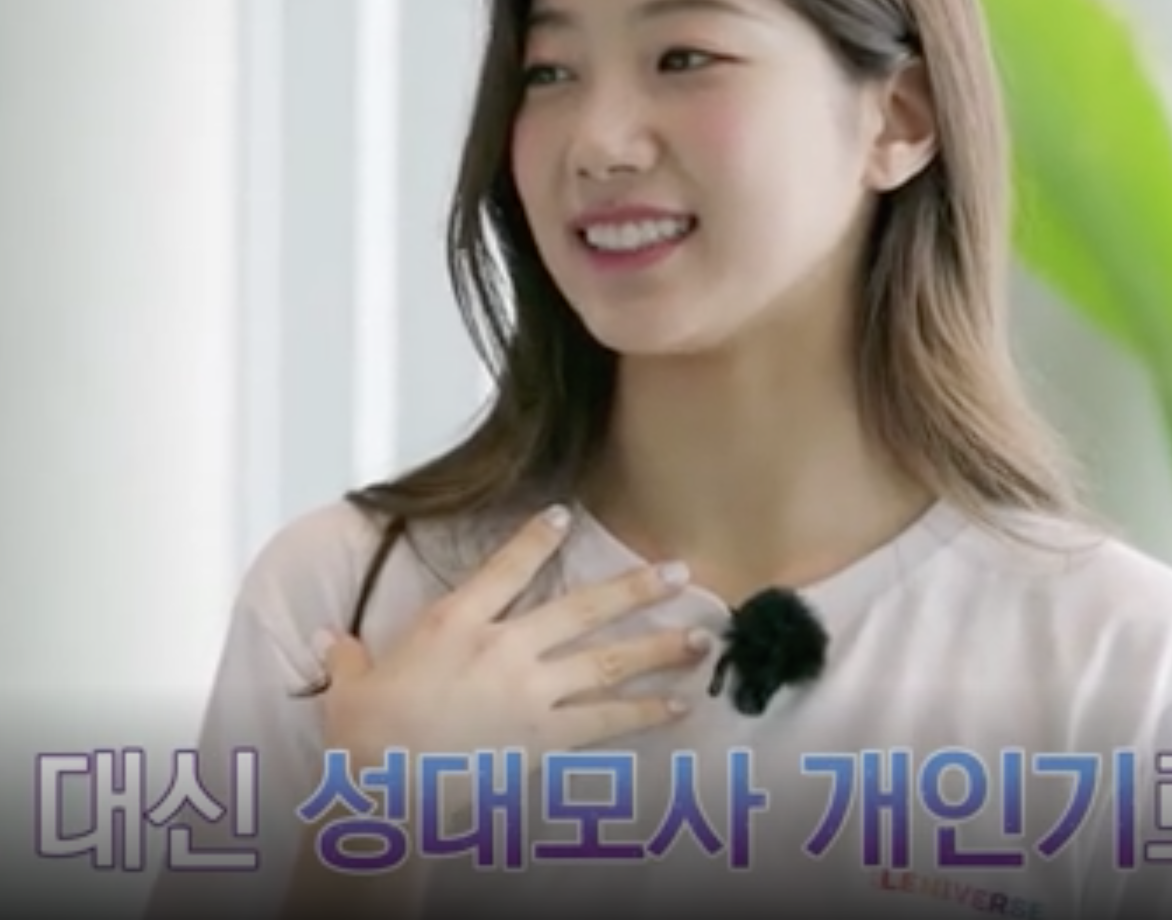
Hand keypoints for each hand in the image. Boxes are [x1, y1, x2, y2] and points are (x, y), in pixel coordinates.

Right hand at [314, 505, 706, 770]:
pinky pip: (606, 723)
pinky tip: (679, 708)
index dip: (536, 538)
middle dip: (635, 588)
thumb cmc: (364, 741)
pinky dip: (645, 714)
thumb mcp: (350, 688)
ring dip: (658, 649)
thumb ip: (350, 657)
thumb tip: (330, 638)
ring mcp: (530, 694)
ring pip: (608, 662)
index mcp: (454, 625)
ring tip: (700, 638)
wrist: (382, 795)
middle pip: (582, 609)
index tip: (564, 514)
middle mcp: (502, 650)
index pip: (504, 567)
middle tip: (679, 572)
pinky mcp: (544, 739)